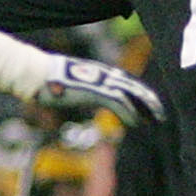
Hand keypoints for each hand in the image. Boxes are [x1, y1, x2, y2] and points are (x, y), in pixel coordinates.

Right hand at [31, 50, 162, 124]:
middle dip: (148, 100)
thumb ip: (77, 88)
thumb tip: (73, 93)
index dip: (139, 91)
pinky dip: (129, 114)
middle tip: (161, 113)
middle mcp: (101, 74)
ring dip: (145, 108)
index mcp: (97, 71)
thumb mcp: (66, 84)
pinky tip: (136, 124)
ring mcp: (99, 82)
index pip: (125, 80)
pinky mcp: (94, 91)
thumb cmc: (46, 80)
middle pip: (133, 86)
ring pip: (130, 95)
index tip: (150, 102)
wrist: (35, 74)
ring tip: (155, 119)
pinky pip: (118, 103)